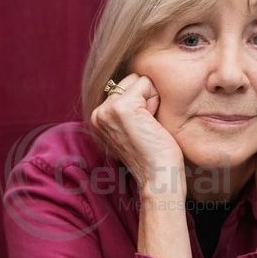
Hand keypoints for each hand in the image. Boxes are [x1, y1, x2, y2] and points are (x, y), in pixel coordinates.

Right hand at [89, 74, 184, 196]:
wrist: (158, 178)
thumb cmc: (155, 155)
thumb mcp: (136, 127)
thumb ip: (131, 107)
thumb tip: (142, 80)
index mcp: (99, 117)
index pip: (126, 86)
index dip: (143, 103)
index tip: (143, 129)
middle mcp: (98, 112)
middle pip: (131, 79)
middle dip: (146, 98)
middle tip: (148, 127)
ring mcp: (107, 109)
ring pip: (138, 80)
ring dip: (151, 99)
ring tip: (150, 126)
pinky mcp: (121, 107)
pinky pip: (146, 83)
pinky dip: (155, 100)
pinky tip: (152, 123)